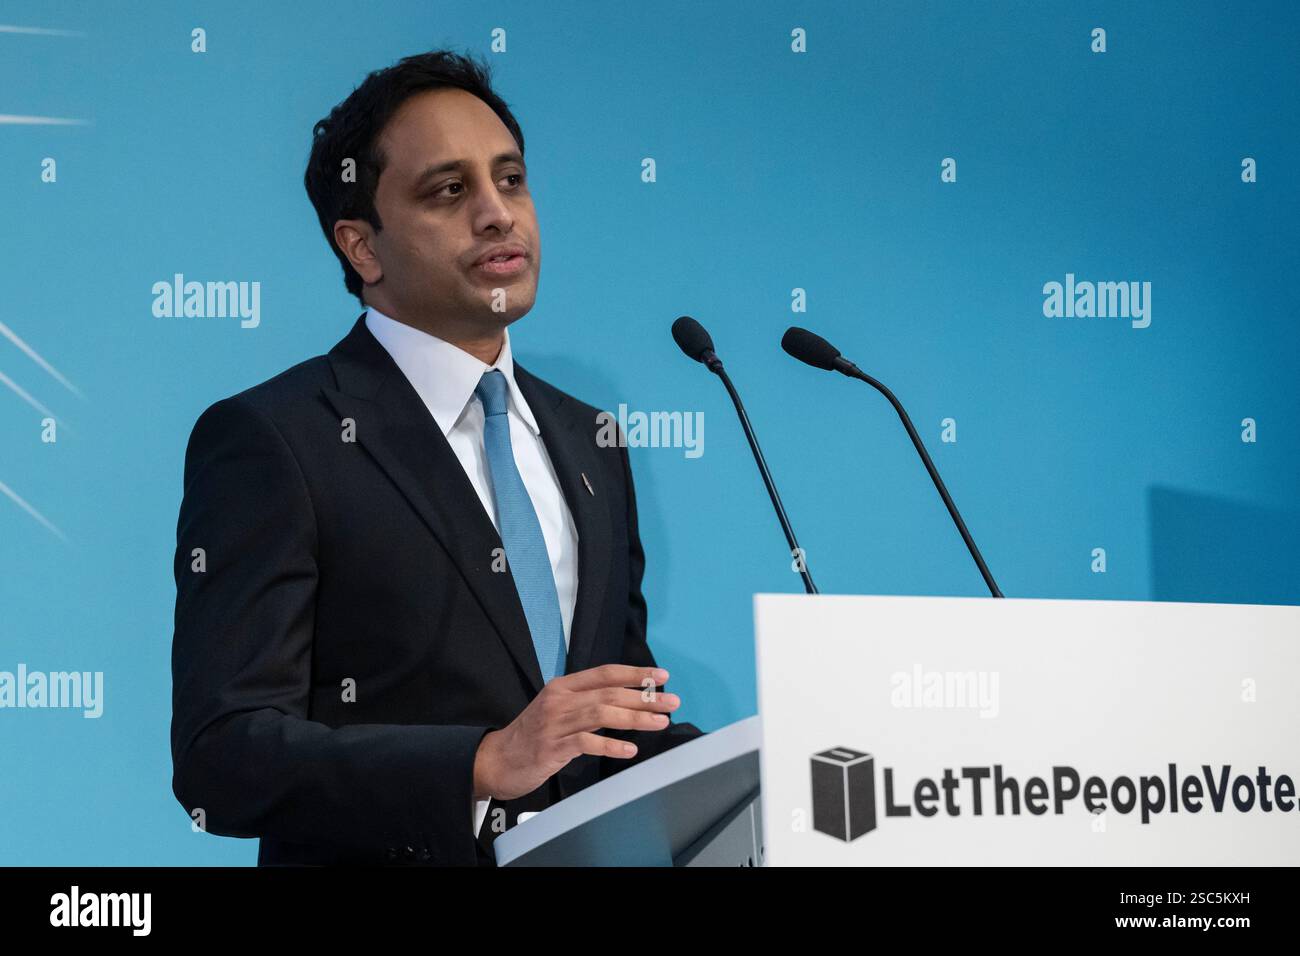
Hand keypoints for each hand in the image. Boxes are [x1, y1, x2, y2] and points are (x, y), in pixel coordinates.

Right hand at [472, 664, 679, 801]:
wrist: (496, 760)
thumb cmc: (532, 736)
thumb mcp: (557, 709)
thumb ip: (585, 702)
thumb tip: (627, 701)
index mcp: (563, 686)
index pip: (605, 673)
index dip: (634, 674)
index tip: (661, 676)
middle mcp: (559, 700)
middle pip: (609, 693)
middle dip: (644, 697)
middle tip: (671, 702)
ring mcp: (555, 723)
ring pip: (602, 714)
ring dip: (635, 719)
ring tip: (659, 722)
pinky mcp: (552, 747)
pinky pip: (586, 743)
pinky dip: (611, 745)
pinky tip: (630, 750)